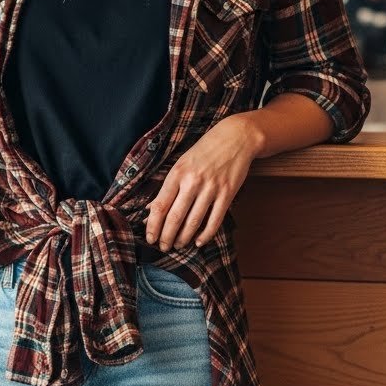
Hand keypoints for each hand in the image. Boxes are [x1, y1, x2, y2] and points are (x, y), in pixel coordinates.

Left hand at [144, 116, 257, 249]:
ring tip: (178, 245)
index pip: (160, 205)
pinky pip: (215, 220)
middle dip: (167, 237)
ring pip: (193, 221)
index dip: (153, 226)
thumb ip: (167, 187)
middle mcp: (192, 181)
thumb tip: (150, 209)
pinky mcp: (227, 193)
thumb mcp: (181, 164)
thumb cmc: (204, 151)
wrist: (235, 138)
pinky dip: (205, 235)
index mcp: (177, 173)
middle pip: (175, 217)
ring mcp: (211, 188)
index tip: (150, 238)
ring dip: (184, 238)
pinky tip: (198, 242)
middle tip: (164, 247)